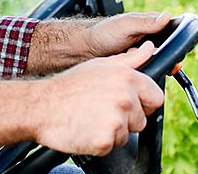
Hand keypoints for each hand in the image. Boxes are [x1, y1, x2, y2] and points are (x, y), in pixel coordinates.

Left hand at [26, 12, 171, 73]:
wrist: (82, 51)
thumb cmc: (101, 33)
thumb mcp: (124, 25)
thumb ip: (145, 22)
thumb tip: (166, 17)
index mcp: (149, 26)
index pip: (171, 34)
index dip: (178, 44)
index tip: (181, 54)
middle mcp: (147, 41)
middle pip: (167, 52)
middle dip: (168, 60)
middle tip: (169, 67)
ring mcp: (141, 56)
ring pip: (157, 65)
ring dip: (154, 69)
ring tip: (143, 67)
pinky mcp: (134, 69)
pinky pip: (145, 75)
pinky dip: (144, 77)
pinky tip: (137, 75)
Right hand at [30, 41, 164, 155]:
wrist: (41, 106)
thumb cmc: (69, 87)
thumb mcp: (100, 66)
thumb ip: (129, 60)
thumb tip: (149, 49)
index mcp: (127, 79)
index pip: (156, 98)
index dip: (142, 103)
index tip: (128, 105)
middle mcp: (125, 98)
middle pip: (141, 120)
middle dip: (126, 120)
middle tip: (101, 112)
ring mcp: (116, 121)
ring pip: (126, 135)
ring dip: (112, 132)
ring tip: (90, 119)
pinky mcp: (105, 140)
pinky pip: (111, 147)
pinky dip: (99, 143)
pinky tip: (85, 130)